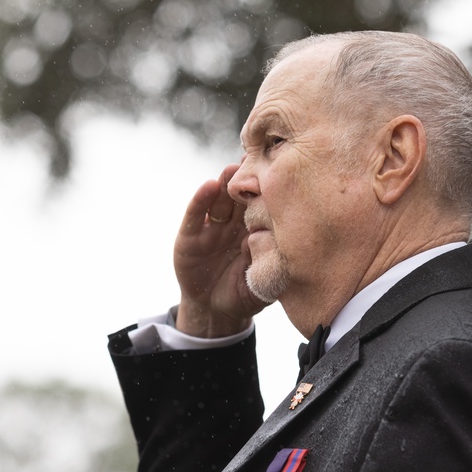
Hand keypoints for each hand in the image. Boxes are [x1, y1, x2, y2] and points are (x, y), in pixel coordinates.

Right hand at [173, 164, 267, 337]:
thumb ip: (270, 261)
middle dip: (246, 178)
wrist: (216, 311)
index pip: (263, 203)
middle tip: (255, 160)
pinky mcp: (190, 236)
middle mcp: (234, 223)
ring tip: (232, 170)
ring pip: (219, 200)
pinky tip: (208, 186)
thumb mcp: (264, 280)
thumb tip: (276, 241)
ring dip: (225, 183)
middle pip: (240, 195)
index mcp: (256, 229)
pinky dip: (201, 200)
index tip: (281, 169)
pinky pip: (195, 215)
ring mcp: (212, 227)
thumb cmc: (246, 294)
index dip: (269, 187)